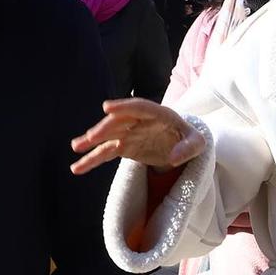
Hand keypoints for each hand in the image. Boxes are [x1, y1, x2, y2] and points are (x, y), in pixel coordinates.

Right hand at [69, 99, 203, 173]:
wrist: (181, 144)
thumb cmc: (190, 139)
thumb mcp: (198, 143)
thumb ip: (189, 148)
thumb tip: (174, 158)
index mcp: (160, 114)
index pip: (141, 107)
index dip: (124, 107)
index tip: (106, 107)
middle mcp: (140, 121)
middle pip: (120, 122)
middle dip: (105, 128)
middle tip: (91, 137)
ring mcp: (130, 133)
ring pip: (109, 136)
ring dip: (92, 141)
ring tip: (77, 147)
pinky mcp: (124, 146)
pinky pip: (106, 152)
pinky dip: (92, 160)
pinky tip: (77, 167)